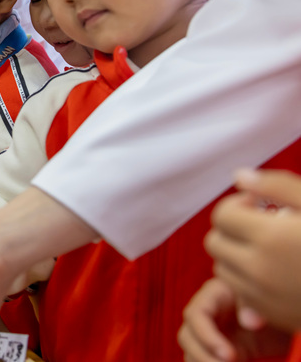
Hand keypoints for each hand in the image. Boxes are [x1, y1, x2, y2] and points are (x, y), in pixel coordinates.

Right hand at [178, 278, 290, 361]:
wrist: (279, 320)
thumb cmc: (271, 304)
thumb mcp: (263, 301)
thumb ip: (253, 307)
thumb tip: (249, 322)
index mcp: (213, 295)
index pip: (196, 315)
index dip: (207, 336)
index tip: (229, 355)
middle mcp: (206, 314)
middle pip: (187, 336)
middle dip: (203, 355)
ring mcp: (209, 333)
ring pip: (191, 351)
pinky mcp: (215, 350)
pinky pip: (201, 359)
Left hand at [206, 168, 300, 331]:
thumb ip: (277, 186)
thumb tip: (240, 177)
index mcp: (271, 237)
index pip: (222, 215)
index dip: (238, 204)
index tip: (260, 206)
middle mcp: (260, 270)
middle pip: (215, 242)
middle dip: (232, 229)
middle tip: (261, 225)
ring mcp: (264, 297)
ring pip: (222, 269)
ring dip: (235, 254)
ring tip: (268, 248)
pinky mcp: (272, 315)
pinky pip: (239, 294)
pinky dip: (246, 280)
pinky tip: (274, 270)